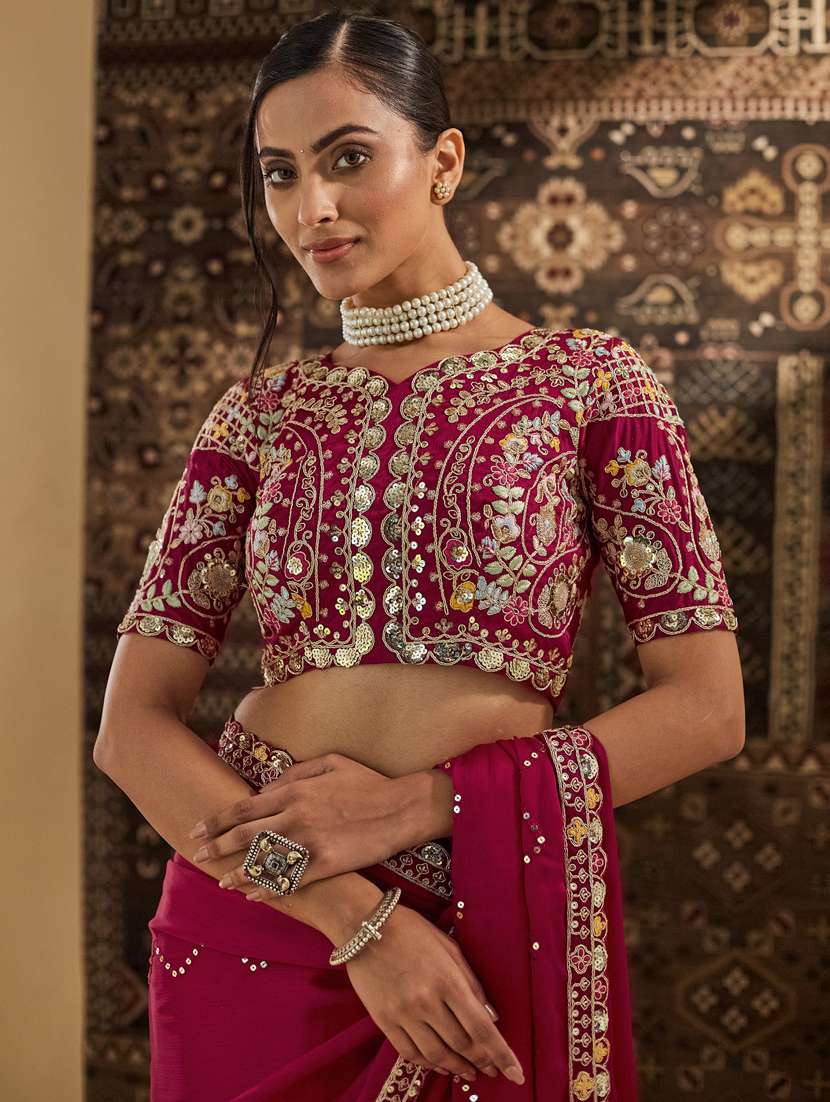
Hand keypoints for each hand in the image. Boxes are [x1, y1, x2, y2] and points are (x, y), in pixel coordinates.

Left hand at [188, 753, 407, 891]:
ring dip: (238, 875)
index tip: (198, 830)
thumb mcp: (329, 763)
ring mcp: (310, 843)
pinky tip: (254, 896)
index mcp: (294, 791)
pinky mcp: (326, 865)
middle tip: (198, 857)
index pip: (243, 808)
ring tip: (222, 883)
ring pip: (262, 863)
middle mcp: (296, 817)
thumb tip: (264, 789)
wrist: (402, 807)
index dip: (216, 820)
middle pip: (244, 836)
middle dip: (217, 848)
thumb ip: (294, 774)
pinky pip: (289, 882)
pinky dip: (268, 891)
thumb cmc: (367, 782)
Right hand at [345, 903, 524, 1085]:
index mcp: (448, 981)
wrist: (365, 926)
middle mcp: (427, 1002)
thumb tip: (492, 1016)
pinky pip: (409, 1052)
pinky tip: (440, 1065)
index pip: (482, 1028)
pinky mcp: (384, 1020)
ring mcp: (403, 1013)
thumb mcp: (450, 947)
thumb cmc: (413, 931)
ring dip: (458, 1068)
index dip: (502, 1055)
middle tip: (493, 1070)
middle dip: (482, 1061)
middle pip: (462, 1045)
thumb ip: (472, 983)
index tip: (516, 1074)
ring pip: (437, 1055)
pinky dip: (428, 1064)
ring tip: (470, 1073)